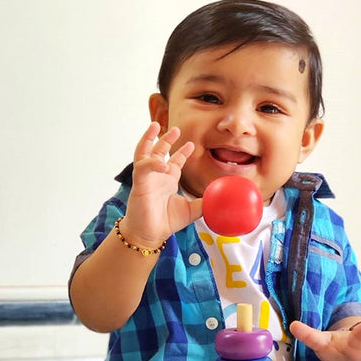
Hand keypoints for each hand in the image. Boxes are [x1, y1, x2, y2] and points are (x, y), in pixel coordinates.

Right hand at [122, 122, 200, 247]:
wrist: (150, 234)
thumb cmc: (166, 222)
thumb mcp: (191, 211)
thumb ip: (204, 203)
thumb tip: (221, 198)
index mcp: (168, 180)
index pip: (174, 161)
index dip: (182, 151)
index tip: (191, 144)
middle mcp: (157, 176)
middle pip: (159, 150)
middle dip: (167, 139)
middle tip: (177, 129)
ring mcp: (147, 177)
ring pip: (145, 152)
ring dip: (149, 138)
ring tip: (156, 126)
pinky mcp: (140, 182)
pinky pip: (143, 167)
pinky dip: (153, 163)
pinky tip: (164, 163)